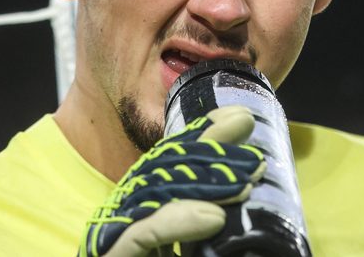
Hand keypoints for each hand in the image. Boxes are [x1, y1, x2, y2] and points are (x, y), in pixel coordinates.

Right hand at [78, 105, 266, 256]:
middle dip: (205, 151)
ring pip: (152, 199)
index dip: (201, 141)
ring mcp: (113, 244)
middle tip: (249, 136)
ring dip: (202, 182)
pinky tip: (212, 217)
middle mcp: (123, 225)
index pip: (171, 171)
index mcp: (143, 220)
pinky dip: (175, 223)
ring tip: (247, 176)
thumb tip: (250, 201)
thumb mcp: (199, 243)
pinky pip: (140, 237)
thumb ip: (209, 225)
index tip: (239, 120)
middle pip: (161, 176)